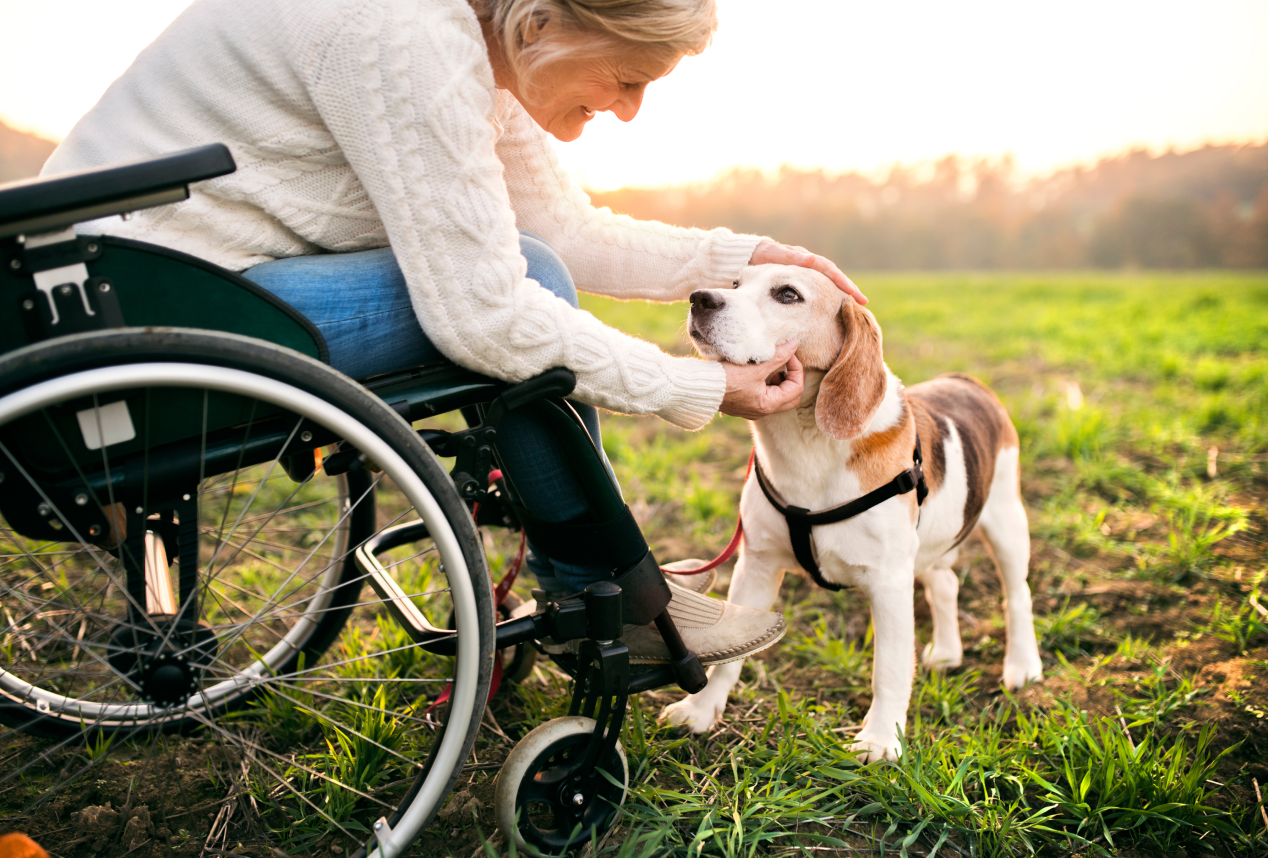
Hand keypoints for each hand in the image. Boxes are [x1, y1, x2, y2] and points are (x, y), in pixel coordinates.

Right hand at [719, 341, 804, 418]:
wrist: (699, 386)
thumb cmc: (727, 378)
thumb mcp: (756, 366)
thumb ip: (778, 356)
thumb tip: (795, 345)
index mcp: (768, 405)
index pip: (796, 388)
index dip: (796, 368)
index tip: (788, 353)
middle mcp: (762, 411)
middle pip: (790, 396)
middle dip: (791, 377)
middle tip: (785, 361)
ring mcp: (752, 409)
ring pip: (777, 396)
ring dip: (778, 380)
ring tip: (770, 364)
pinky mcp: (743, 404)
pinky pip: (763, 395)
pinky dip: (766, 382)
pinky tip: (758, 370)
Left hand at [749, 239, 867, 304]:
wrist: (752, 255)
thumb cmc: (763, 255)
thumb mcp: (775, 254)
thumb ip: (791, 256)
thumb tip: (811, 259)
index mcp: (806, 258)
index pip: (829, 269)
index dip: (841, 281)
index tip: (852, 292)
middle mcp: (811, 264)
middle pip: (834, 276)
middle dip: (849, 289)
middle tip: (864, 302)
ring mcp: (808, 271)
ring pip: (829, 282)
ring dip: (842, 292)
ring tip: (856, 305)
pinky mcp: (803, 279)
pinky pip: (820, 287)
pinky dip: (830, 294)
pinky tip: (836, 305)